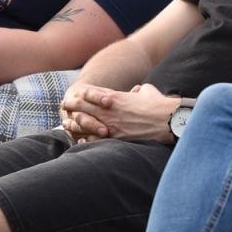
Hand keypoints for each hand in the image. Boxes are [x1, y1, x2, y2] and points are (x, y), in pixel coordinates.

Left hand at [61, 82, 176, 142]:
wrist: (167, 119)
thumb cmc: (159, 104)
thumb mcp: (148, 91)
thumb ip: (140, 90)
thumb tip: (139, 90)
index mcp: (115, 97)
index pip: (91, 94)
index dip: (81, 95)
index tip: (75, 95)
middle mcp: (109, 110)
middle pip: (83, 107)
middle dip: (72, 106)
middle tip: (64, 107)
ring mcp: (111, 124)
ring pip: (85, 124)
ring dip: (74, 124)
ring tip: (66, 125)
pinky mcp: (116, 138)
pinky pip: (95, 140)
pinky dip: (86, 140)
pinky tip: (80, 142)